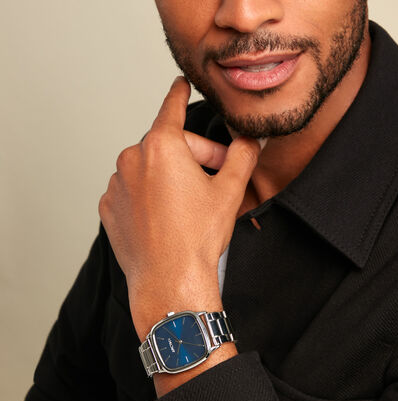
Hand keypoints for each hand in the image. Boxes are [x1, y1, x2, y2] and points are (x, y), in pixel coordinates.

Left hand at [99, 77, 262, 339]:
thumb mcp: (230, 190)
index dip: (180, 94)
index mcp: (161, 146)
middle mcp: (131, 159)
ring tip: (188, 207)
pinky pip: (132, 191)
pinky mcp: (109, 208)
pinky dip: (148, 196)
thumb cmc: (197, 237)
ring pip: (149, 169)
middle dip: (193, 158)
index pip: (172, 107)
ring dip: (169, 178)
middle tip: (214, 181)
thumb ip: (242, 155)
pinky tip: (165, 218)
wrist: (170, 280)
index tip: (180, 85)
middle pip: (168, 146)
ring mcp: (116, 185)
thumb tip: (249, 140)